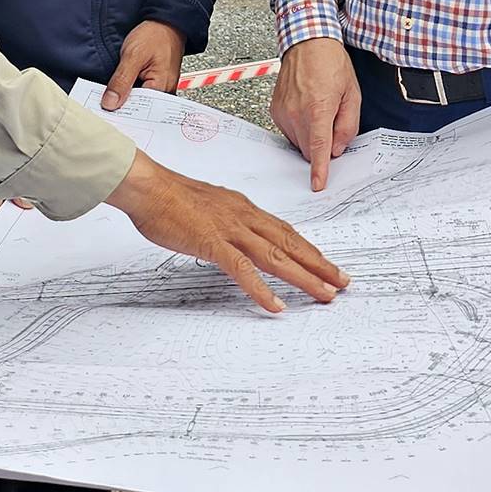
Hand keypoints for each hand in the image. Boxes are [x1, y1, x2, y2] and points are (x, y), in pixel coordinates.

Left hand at [102, 19, 189, 109]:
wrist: (166, 21)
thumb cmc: (156, 34)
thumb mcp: (133, 55)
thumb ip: (122, 80)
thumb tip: (110, 103)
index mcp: (162, 88)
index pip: (139, 112)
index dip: (120, 113)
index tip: (104, 112)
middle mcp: (164, 91)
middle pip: (139, 109)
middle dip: (121, 108)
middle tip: (103, 106)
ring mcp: (160, 87)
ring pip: (138, 101)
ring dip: (124, 99)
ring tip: (110, 98)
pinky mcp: (155, 82)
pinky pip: (140, 92)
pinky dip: (129, 92)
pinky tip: (119, 90)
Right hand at [108, 150, 347, 312]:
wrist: (148, 186)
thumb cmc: (170, 197)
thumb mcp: (209, 207)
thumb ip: (227, 221)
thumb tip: (237, 236)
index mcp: (244, 209)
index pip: (286, 231)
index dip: (309, 249)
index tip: (327, 264)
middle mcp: (244, 218)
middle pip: (290, 244)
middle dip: (319, 265)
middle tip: (342, 282)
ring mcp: (230, 230)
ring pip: (276, 256)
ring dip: (303, 277)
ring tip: (325, 294)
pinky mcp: (212, 243)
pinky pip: (242, 269)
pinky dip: (261, 289)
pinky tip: (276, 305)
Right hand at [271, 37, 361, 192]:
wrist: (307, 43)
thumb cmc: (331, 65)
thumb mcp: (352, 94)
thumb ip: (347, 125)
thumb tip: (337, 148)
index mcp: (318, 108)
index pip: (319, 148)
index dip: (319, 169)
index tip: (318, 184)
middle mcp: (297, 113)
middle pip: (310, 149)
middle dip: (323, 146)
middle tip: (333, 124)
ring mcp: (283, 112)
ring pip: (300, 142)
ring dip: (312, 136)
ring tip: (319, 110)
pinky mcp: (275, 111)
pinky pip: (290, 132)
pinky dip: (301, 128)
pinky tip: (307, 109)